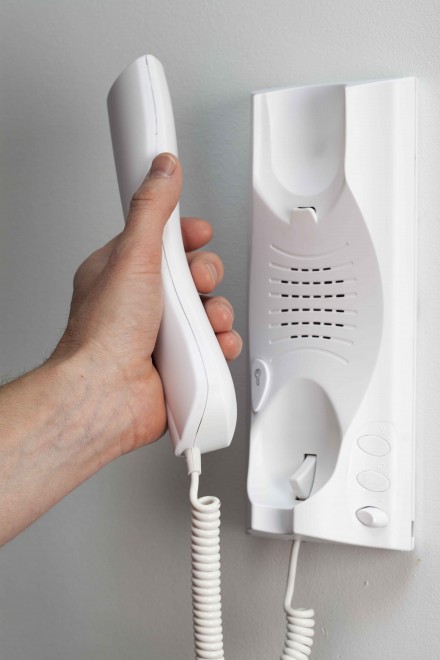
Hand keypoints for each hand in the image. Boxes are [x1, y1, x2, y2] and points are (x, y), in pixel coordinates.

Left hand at [52, 153, 241, 455]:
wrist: (107, 395)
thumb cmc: (104, 336)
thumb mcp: (132, 256)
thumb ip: (152, 209)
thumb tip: (163, 168)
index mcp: (124, 272)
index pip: (163, 240)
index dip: (186, 235)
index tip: (197, 230)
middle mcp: (143, 303)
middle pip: (194, 274)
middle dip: (205, 276)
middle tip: (196, 284)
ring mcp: (164, 334)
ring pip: (210, 309)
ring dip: (217, 313)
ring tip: (203, 322)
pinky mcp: (183, 361)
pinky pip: (217, 344)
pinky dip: (220, 344)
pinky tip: (210, 346)